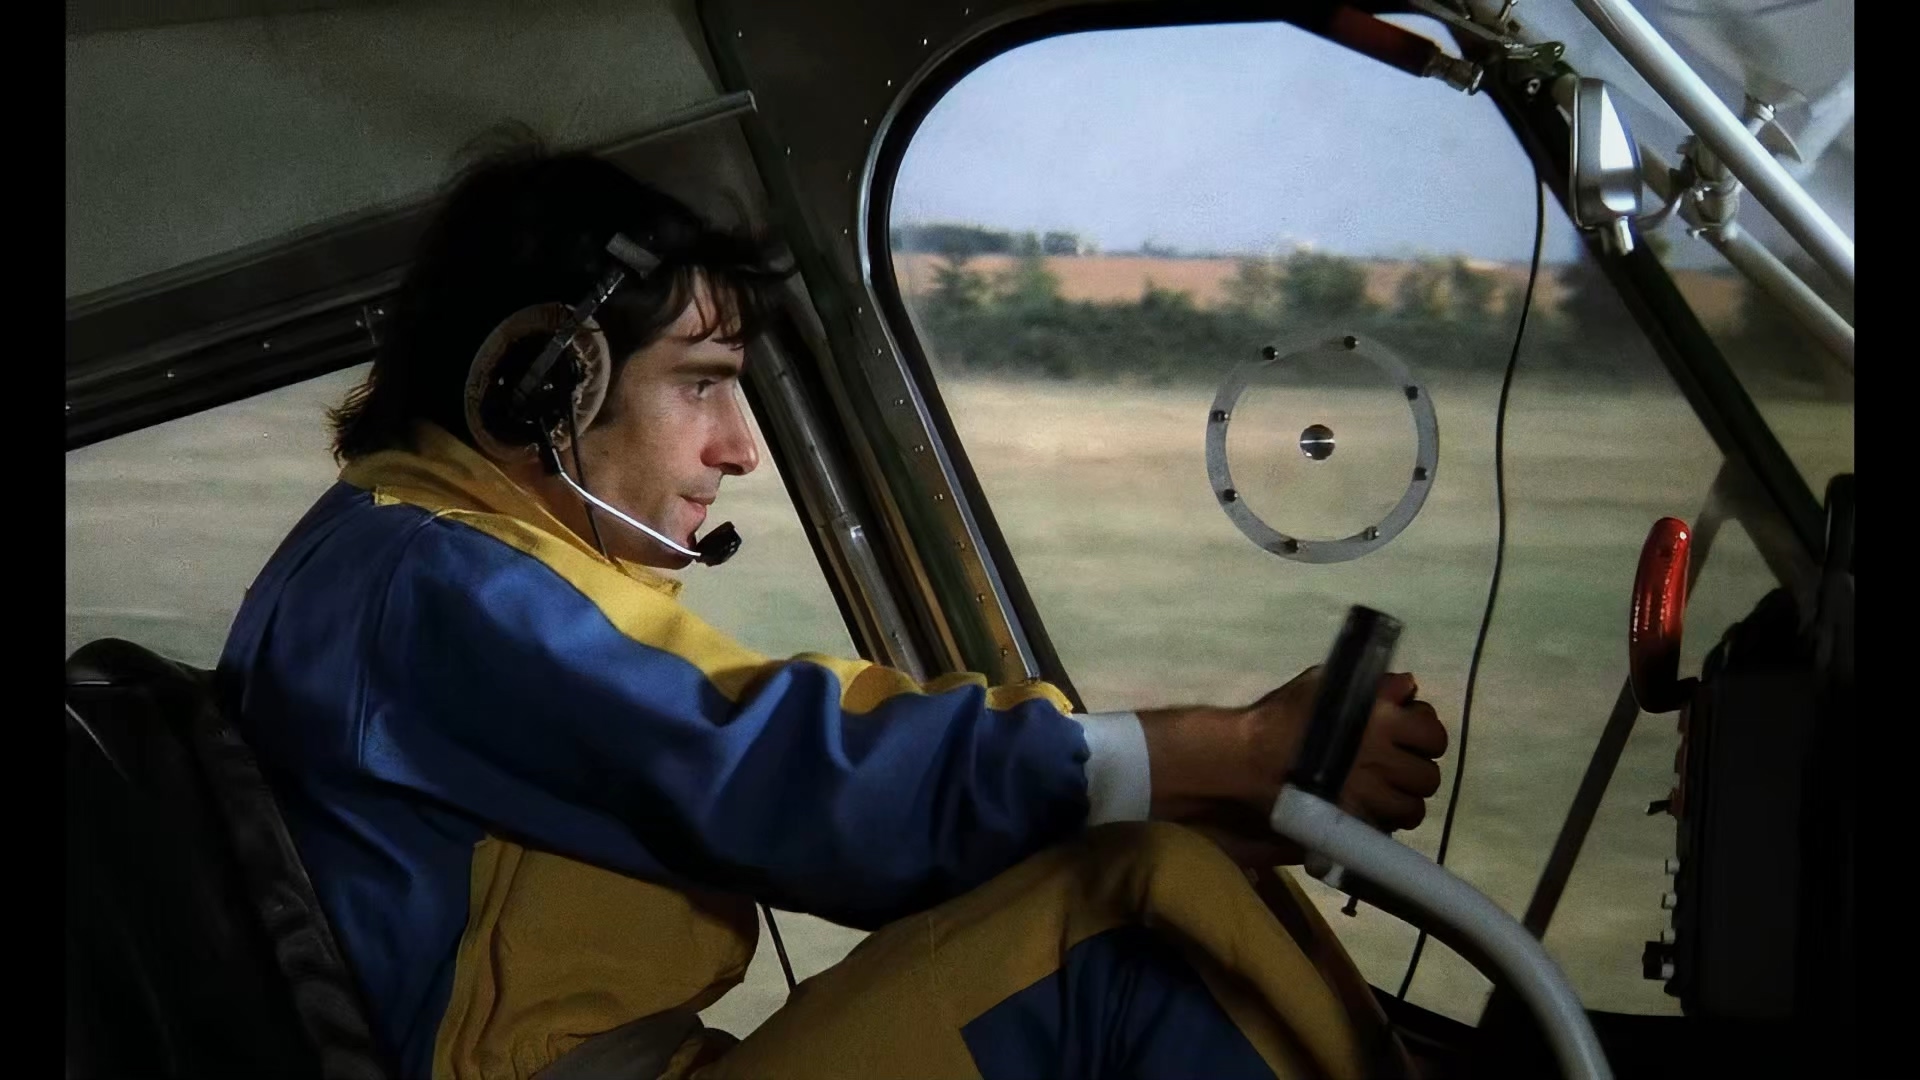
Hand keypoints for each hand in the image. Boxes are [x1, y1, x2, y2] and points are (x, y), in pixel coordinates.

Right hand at [1139, 668, 1447, 863]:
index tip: (1410, 736)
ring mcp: (1370, 796)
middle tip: (1397, 768)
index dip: (1425, 735)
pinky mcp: (1353, 822)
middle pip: (1428, 776)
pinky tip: (1370, 811)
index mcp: (1382, 721)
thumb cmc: (1283, 716)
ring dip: (1404, 801)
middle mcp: (1384, 760)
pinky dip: (1385, 822)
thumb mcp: (1325, 685)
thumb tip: (1407, 688)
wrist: (1246, 758)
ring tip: (1385, 795)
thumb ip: (1372, 685)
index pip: (1433, 734)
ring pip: (1413, 809)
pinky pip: (1388, 829)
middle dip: (1417, 771)